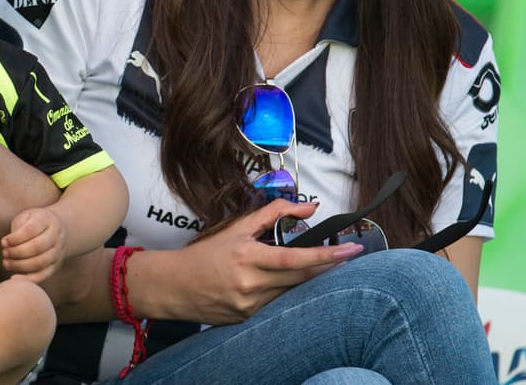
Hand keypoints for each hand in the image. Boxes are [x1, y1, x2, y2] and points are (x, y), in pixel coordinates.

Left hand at [1, 207, 65, 282]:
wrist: (54, 229)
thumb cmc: (33, 223)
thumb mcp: (25, 217)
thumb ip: (18, 228)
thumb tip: (7, 244)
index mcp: (47, 219)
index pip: (31, 229)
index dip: (16, 237)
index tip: (3, 242)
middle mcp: (57, 235)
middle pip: (37, 247)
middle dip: (17, 252)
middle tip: (4, 253)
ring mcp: (59, 251)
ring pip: (40, 263)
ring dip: (20, 266)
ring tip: (6, 263)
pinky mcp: (56, 265)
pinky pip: (43, 275)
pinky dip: (28, 279)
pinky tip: (14, 278)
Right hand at [142, 199, 361, 324]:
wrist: (175, 286)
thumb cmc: (205, 254)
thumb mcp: (236, 228)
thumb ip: (273, 214)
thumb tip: (308, 206)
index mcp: (248, 257)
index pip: (295, 258)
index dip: (326, 255)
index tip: (350, 250)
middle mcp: (251, 284)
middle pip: (301, 278)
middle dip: (326, 267)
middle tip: (347, 256)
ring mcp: (251, 305)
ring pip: (291, 292)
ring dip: (304, 279)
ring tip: (311, 266)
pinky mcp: (248, 319)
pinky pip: (276, 304)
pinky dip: (283, 291)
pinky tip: (276, 283)